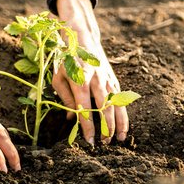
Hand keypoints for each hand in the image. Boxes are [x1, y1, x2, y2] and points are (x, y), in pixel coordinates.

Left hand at [52, 0, 128, 143]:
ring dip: (119, 123)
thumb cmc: (66, 60)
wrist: (83, 39)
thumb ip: (65, 99)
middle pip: (105, 108)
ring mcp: (108, 80)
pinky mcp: (114, 80)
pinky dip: (123, 114)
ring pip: (117, 104)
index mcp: (80, 81)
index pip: (85, 109)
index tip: (89, 141)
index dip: (88, 126)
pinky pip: (121, 99)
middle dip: (106, 127)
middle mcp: (97, 81)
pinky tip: (124, 127)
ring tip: (119, 139)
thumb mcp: (59, 78)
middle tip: (105, 143)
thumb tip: (71, 119)